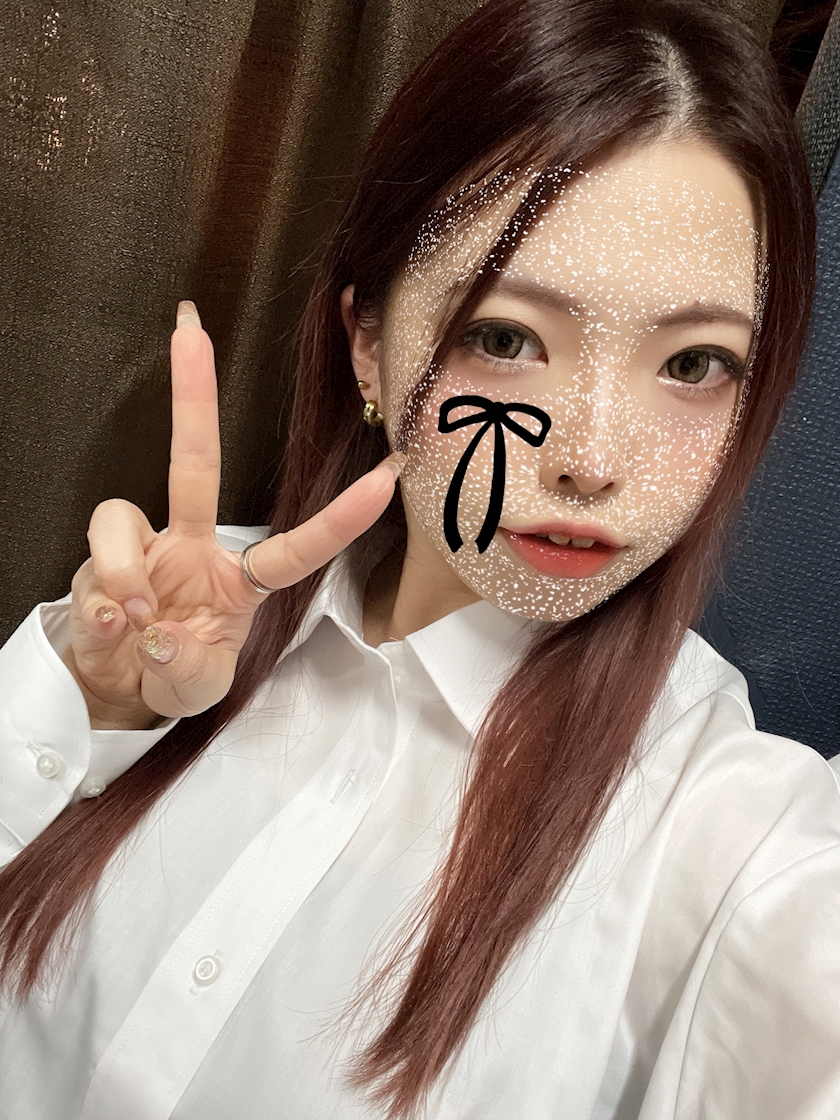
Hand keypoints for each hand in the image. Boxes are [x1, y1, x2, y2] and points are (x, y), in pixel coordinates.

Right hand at [62, 301, 402, 729]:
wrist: (119, 688)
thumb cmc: (176, 673)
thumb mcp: (197, 685)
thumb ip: (189, 665)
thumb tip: (158, 629)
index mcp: (242, 579)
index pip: (297, 546)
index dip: (340, 518)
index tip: (386, 477)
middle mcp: (194, 547)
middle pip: (194, 464)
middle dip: (193, 396)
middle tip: (189, 329)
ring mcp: (145, 549)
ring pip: (125, 519)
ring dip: (126, 572)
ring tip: (137, 623)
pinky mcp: (98, 562)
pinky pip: (95, 560)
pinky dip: (102, 599)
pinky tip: (112, 628)